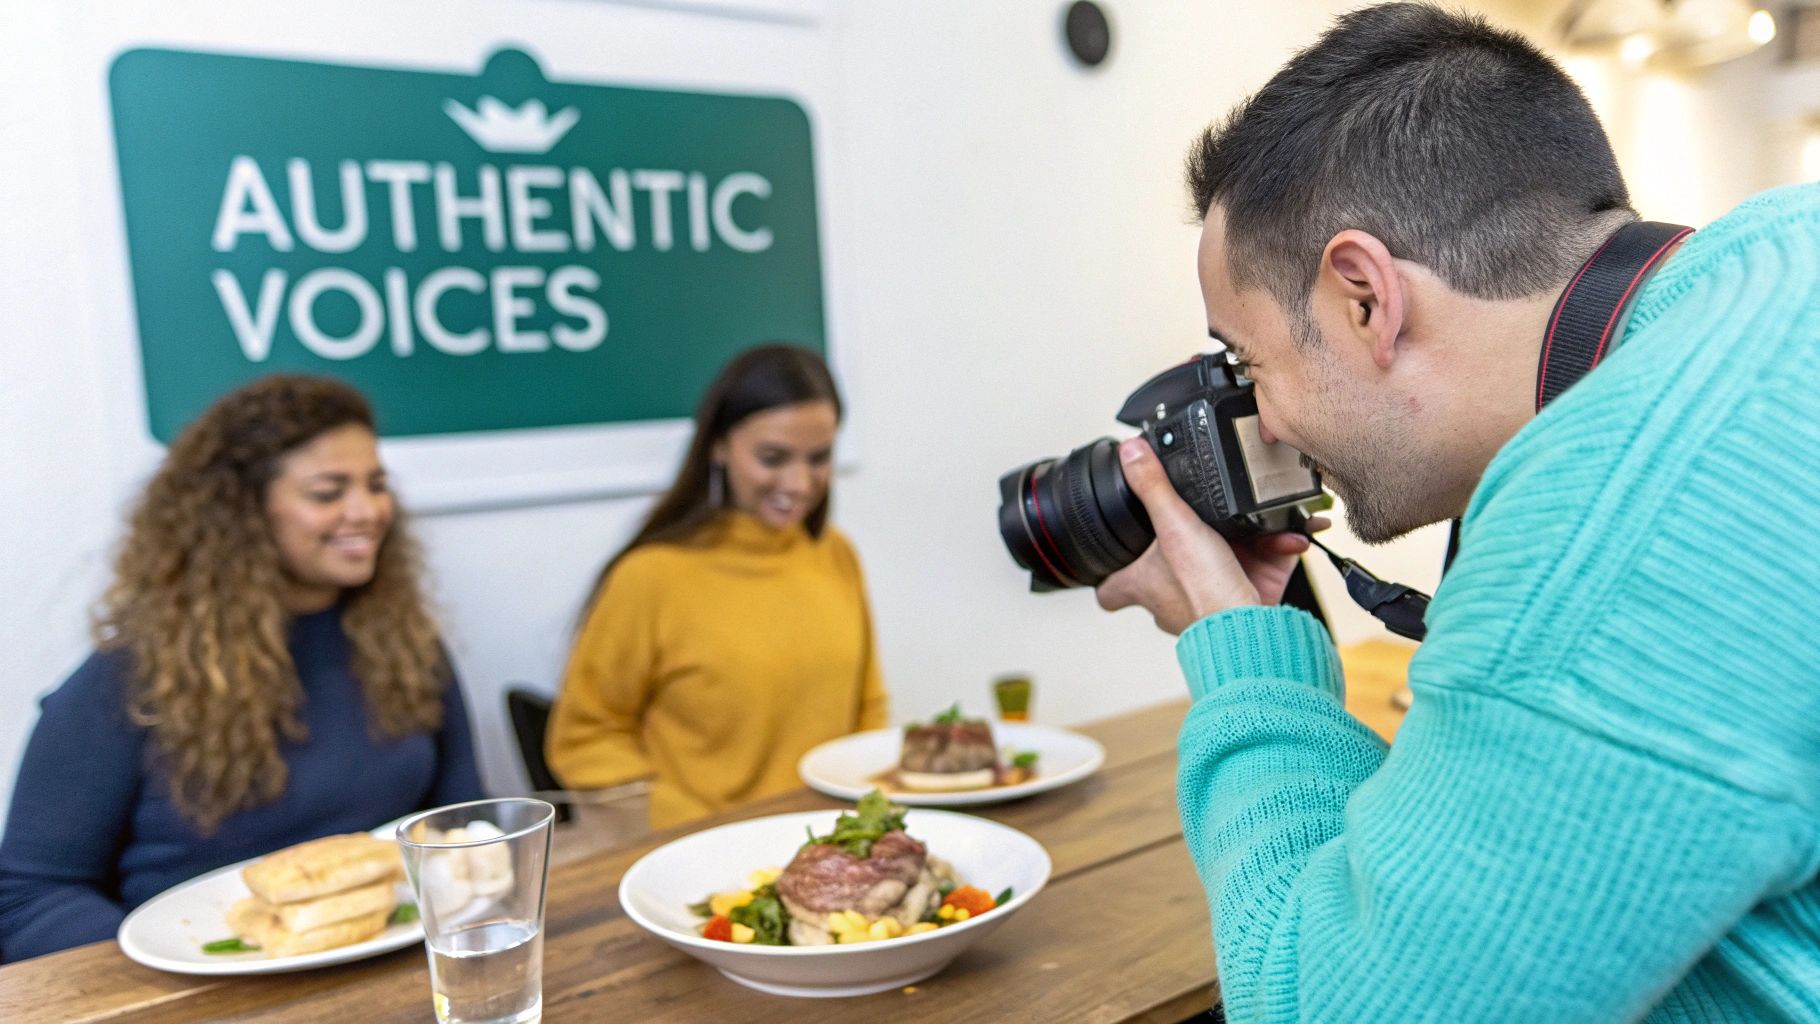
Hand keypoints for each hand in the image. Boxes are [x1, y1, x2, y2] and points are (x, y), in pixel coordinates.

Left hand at [1095, 437, 1326, 634]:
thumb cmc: (1204, 593)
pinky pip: (1268, 560)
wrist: (1253, 626)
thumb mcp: (1173, 528)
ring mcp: (1216, 591)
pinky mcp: (1253, 589)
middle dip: (1190, 540)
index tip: (1108, 557)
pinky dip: (1282, 543)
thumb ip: (1152, 488)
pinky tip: (1291, 530)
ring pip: (1228, 557)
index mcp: (1147, 584)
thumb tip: (1129, 453)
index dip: (1106, 574)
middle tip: (1195, 516)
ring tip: (1255, 511)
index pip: (1111, 588)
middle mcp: (1177, 594)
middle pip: (1173, 566)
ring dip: (1247, 534)